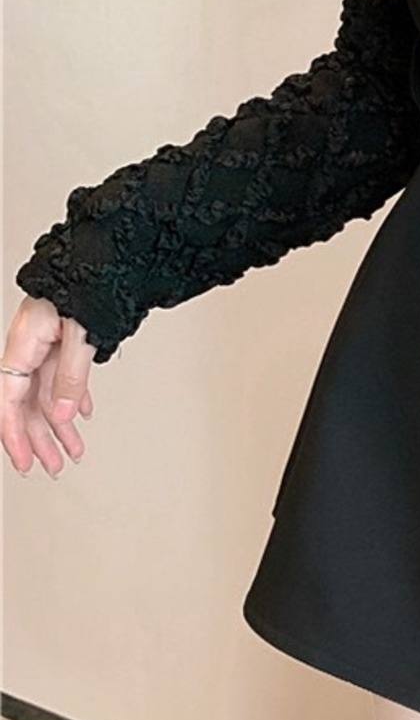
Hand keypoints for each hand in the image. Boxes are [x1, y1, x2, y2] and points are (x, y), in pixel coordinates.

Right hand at [1, 296, 95, 477]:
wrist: (110, 254)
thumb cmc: (93, 283)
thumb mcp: (82, 335)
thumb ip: (72, 377)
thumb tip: (65, 415)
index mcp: (24, 341)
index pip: (10, 399)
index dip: (14, 434)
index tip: (24, 461)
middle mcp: (31, 344)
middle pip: (28, 402)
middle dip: (41, 438)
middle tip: (54, 466)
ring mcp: (48, 342)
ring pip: (48, 392)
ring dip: (61, 423)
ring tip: (75, 451)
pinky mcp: (66, 338)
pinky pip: (64, 375)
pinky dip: (75, 397)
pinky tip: (84, 415)